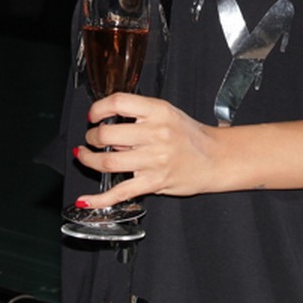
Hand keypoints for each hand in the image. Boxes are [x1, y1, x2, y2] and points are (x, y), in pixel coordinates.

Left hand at [76, 92, 225, 207]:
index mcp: (159, 112)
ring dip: (89, 160)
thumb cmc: (191, 136)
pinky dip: (99, 198)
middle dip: (91, 137)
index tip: (93, 114)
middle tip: (91, 138)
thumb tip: (106, 122)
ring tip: (86, 156)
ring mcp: (155, 160)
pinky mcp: (154, 183)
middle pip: (107, 134)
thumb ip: (140, 115)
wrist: (216, 158)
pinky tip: (86, 199)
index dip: (99, 108)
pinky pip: (120, 192)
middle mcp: (156, 134)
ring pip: (108, 162)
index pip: (119, 102)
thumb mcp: (168, 113)